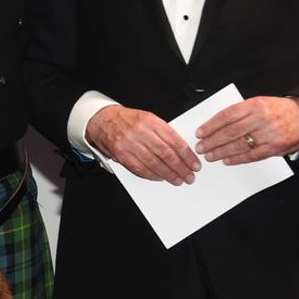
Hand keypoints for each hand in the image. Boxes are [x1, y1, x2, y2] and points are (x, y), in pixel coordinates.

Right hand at [86, 105, 200, 184]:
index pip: (174, 141)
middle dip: (180, 168)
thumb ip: (163, 133)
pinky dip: (151, 175)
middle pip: (166, 154)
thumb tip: (181, 151)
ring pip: (154, 163)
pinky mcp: (121, 154)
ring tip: (177, 180)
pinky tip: (160, 178)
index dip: (187, 155)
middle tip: (189, 176)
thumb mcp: (147, 119)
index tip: (195, 165)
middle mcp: (140, 132)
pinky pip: (140, 168)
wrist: (102, 119)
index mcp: (150, 121)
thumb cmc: (127, 120)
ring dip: (168, 174)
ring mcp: (129, 143)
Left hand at [194, 96, 298, 163]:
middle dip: (213, 141)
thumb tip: (216, 124)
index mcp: (255, 104)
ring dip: (222, 152)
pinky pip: (253, 155)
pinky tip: (227, 161)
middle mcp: (261, 118)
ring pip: (240, 144)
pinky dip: (238, 159)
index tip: (200, 132)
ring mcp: (269, 134)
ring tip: (210, 156)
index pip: (227, 115)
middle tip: (201, 147)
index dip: (211, 125)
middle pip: (231, 131)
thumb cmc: (278, 110)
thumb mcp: (260, 102)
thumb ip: (241, 112)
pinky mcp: (276, 147)